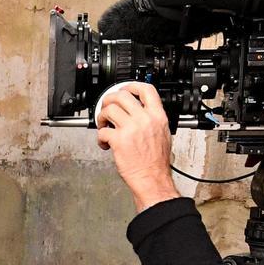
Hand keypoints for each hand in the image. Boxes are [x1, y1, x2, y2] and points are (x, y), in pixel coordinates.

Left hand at [94, 83, 179, 211]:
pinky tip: (105, 142)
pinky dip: (100, 136)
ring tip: (104, 125)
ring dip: (102, 116)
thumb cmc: (156, 162)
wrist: (152, 179)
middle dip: (110, 99)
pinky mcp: (119, 140)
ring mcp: (131, 129)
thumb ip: (153, 120)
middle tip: (107, 107)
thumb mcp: (163, 134)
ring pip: (109, 110)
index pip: (147, 90)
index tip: (124, 89)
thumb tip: (141, 111)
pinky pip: (103, 130)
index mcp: (158, 116)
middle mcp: (144, 120)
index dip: (132, 85)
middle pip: (122, 96)